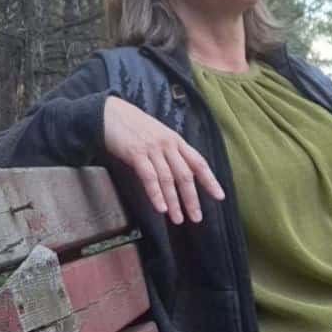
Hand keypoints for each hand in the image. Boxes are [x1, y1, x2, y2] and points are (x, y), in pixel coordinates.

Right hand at [103, 96, 225, 223]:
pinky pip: (149, 177)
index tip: (220, 196)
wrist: (111, 112)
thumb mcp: (158, 136)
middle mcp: (168, 144)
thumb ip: (170, 153)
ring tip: (178, 219)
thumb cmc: (135, 126)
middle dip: (192, 198)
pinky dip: (156, 194)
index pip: (198, 162)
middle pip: (185, 175)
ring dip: (174, 201)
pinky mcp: (136, 153)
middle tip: (197, 218)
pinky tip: (161, 208)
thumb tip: (181, 176)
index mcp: (176, 140)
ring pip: (168, 179)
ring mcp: (153, 149)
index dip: (210, 180)